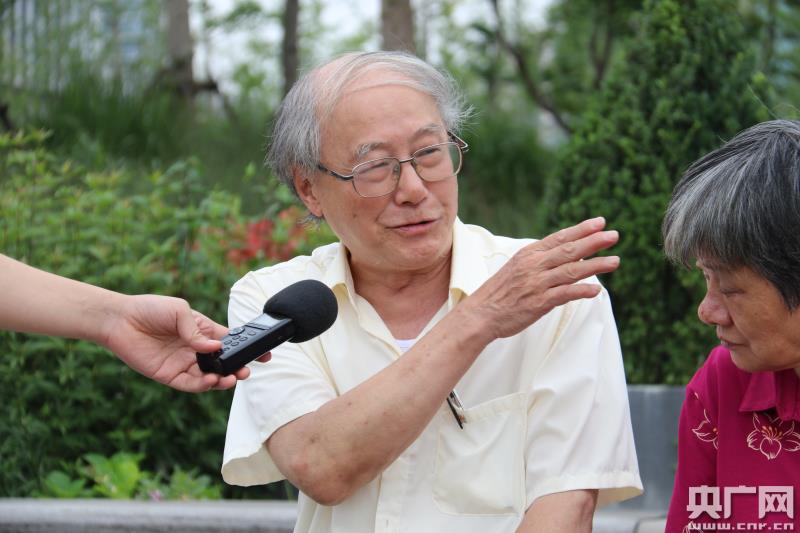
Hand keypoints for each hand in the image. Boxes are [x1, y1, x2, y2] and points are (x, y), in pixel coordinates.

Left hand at [100, 294, 270, 391]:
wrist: (120, 320)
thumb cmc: (150, 309)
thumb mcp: (180, 310)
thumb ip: (197, 330)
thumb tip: (215, 347)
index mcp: (203, 332)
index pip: (230, 343)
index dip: (247, 349)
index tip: (264, 354)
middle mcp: (196, 350)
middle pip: (224, 364)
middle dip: (238, 369)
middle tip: (247, 371)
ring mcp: (184, 364)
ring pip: (210, 378)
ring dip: (223, 380)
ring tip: (231, 378)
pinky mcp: (170, 376)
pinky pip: (191, 384)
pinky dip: (203, 385)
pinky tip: (211, 381)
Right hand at [464, 217, 619, 341]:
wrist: (480, 313)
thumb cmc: (500, 292)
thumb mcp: (517, 268)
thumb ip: (541, 261)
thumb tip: (569, 256)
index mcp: (529, 254)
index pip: (559, 237)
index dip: (581, 230)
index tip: (600, 222)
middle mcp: (534, 266)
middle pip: (569, 251)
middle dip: (593, 242)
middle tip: (613, 235)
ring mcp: (537, 284)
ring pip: (571, 271)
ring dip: (595, 266)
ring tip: (615, 261)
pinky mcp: (539, 302)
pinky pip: (564, 294)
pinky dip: (581, 291)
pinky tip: (596, 290)